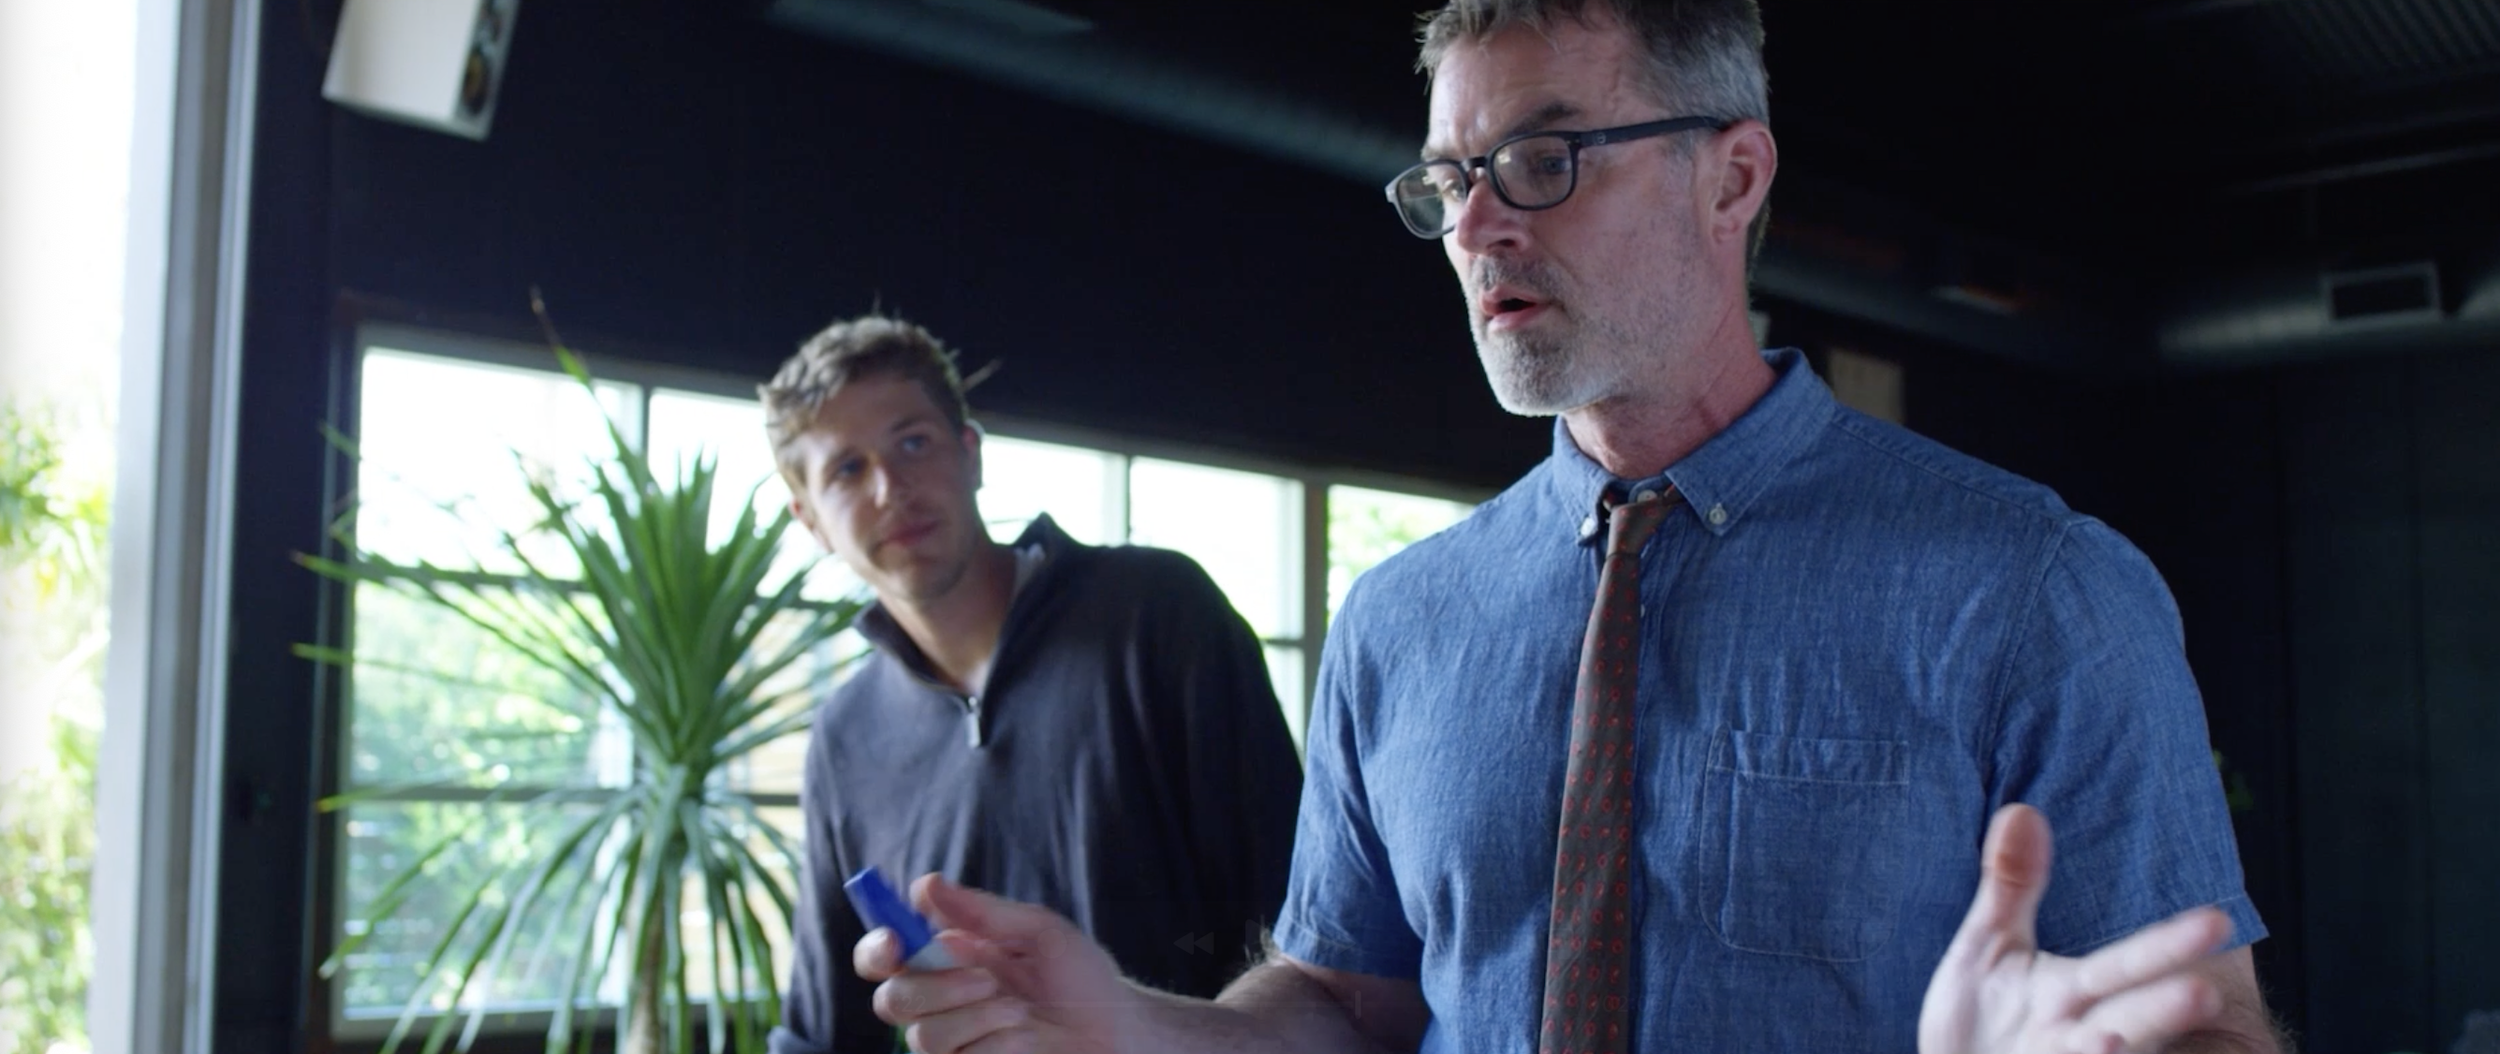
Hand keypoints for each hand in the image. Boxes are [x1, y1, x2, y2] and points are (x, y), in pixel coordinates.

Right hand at [856, 874, 1135, 1053]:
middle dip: (937, 988)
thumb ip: (983, 911)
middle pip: (892, 999)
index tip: (896, 941)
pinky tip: (1027, 1040)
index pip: (885, 954)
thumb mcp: (1040, 932)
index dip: (877, 948)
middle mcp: (941, 1001)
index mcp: (949, 958)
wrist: (1117, 1031)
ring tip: (1023, 1013)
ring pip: (923, 1036)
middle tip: (989, 981)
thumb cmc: (1082, 977)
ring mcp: (953, 1042)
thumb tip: (926, 885)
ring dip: (978, 1019)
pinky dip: (998, 1046)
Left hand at [1919, 804, 2233, 1053]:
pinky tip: (2096, 1052)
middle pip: (2129, 1019)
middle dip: (2163, 1009)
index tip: (2219, 921)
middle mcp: (2075, 1038)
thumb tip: (2022, 809)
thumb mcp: (1989, 946)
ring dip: (2106, 1052)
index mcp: (2073, 993)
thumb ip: (2012, 885)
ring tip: (2111, 1042)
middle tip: (2203, 994)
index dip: (2168, 945)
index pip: (2126, 963)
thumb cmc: (1980, 1017)